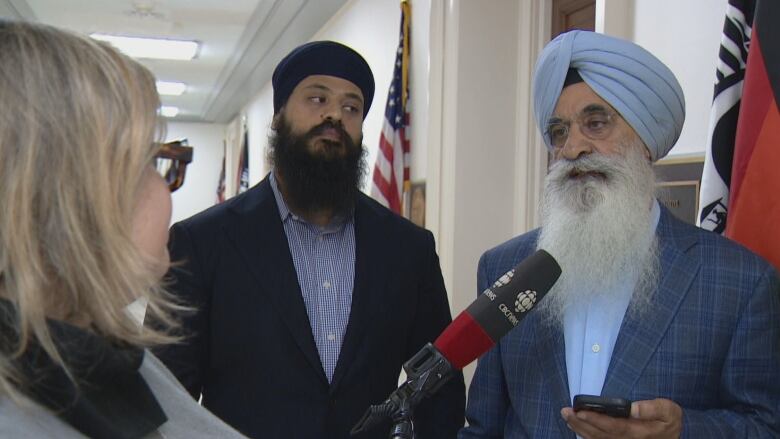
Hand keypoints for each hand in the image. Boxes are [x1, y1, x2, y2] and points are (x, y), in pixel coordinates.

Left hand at [561, 398, 681, 438]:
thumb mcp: (669, 411)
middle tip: (566, 412)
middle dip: (581, 423)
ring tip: (567, 417)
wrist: (674, 436)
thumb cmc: (670, 422)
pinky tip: (577, 427)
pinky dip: (586, 435)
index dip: (595, 419)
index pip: (613, 426)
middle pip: (600, 434)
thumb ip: (651, 408)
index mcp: (638, 432)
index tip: (580, 412)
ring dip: (580, 429)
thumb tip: (632, 407)